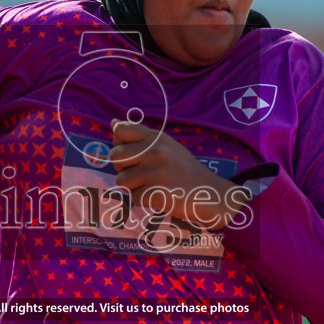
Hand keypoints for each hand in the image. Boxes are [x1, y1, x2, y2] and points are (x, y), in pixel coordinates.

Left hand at [109, 120, 247, 229]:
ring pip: (122, 179)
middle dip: (123, 167)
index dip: (119, 142)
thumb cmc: (185, 170)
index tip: (132, 152)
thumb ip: (140, 137)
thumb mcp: (167, 146)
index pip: (121, 130)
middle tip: (142, 173)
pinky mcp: (155, 192)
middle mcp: (155, 151)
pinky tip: (158, 195)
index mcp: (157, 137)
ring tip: (153, 185)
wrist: (209, 194)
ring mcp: (155, 172)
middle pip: (115, 156)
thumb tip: (113, 123)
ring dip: (133, 186)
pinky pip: (133, 197)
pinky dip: (143, 200)